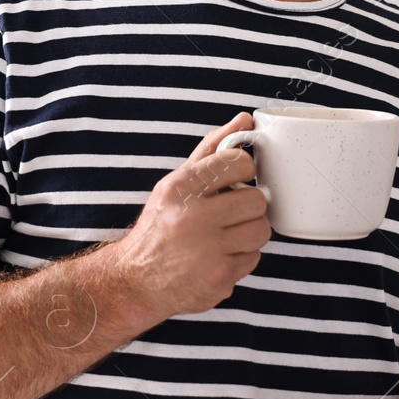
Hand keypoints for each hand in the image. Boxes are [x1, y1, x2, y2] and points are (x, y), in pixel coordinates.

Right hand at [102, 112, 270, 328]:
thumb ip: (212, 148)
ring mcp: (207, 251)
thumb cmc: (162, 225)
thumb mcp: (177, 183)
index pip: (238, 163)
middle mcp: (193, 218)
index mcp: (181, 187)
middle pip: (256, 200)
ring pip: (261, 230)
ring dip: (249, 232)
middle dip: (248, 206)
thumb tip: (245, 119)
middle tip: (231, 212)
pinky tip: (220, 256)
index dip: (244, 170)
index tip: (235, 179)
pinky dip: (242, 257)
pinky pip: (254, 258)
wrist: (137, 280)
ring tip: (227, 235)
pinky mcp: (219, 279)